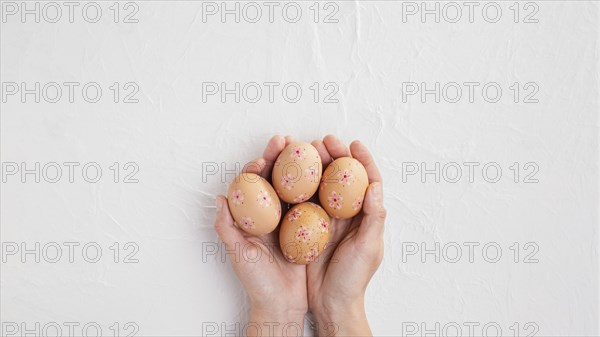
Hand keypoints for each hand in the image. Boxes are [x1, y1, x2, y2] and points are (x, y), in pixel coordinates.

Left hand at [214, 135, 306, 335]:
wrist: (281, 305)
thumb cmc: (257, 282)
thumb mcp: (239, 254)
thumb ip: (227, 227)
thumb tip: (220, 198)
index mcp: (253, 217)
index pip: (254, 185)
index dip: (258, 167)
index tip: (264, 157)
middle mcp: (271, 215)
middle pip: (276, 179)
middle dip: (280, 157)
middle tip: (287, 140)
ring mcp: (290, 220)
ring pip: (296, 186)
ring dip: (302, 167)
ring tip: (309, 148)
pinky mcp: (308, 227)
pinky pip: (314, 203)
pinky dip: (319, 188)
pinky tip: (327, 175)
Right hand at [307, 135, 385, 336]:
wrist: (331, 302)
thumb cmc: (354, 278)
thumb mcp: (369, 248)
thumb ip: (373, 218)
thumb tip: (375, 186)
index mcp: (365, 215)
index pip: (367, 180)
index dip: (362, 159)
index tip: (353, 143)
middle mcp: (346, 213)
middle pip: (341, 177)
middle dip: (333, 155)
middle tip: (321, 141)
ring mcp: (326, 219)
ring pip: (320, 185)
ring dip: (314, 166)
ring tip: (304, 150)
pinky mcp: (307, 226)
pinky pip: (302, 201)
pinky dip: (297, 186)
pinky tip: (288, 175)